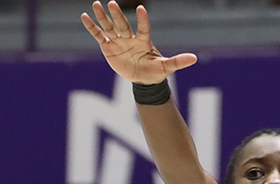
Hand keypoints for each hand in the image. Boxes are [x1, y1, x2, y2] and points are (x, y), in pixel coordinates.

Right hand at [81, 2, 197, 85]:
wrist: (143, 79)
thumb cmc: (155, 72)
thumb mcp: (166, 67)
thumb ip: (178, 61)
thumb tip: (194, 58)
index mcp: (143, 41)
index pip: (143, 28)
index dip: (142, 19)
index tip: (141, 8)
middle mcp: (130, 38)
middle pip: (122, 24)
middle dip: (117, 14)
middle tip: (112, 2)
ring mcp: (118, 41)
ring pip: (109, 26)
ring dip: (102, 16)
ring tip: (96, 4)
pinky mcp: (108, 47)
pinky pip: (99, 35)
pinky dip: (91, 27)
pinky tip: (85, 17)